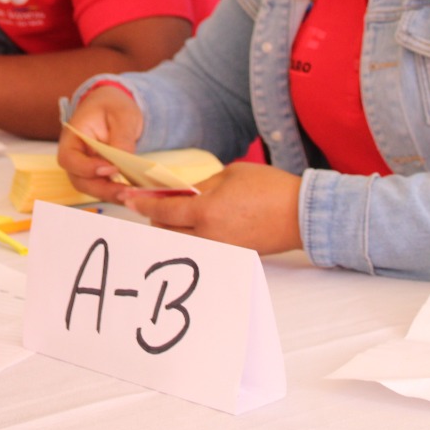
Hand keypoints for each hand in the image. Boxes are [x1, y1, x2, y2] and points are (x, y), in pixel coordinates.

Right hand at [57, 83, 144, 201]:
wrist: (113, 105)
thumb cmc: (113, 105)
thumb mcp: (122, 114)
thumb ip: (122, 137)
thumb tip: (124, 161)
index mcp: (73, 136)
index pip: (69, 158)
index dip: (86, 168)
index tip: (110, 168)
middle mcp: (75, 155)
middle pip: (79, 180)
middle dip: (102, 189)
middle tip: (126, 192)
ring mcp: (86, 166)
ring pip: (92, 187)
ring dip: (111, 195)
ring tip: (133, 196)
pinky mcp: (99, 173)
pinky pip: (105, 187)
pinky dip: (118, 192)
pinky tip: (135, 195)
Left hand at [119, 165, 303, 254]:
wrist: (302, 214)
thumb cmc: (269, 187)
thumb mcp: (230, 174)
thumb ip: (202, 185)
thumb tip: (185, 193)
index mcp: (205, 211)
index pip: (163, 210)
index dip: (142, 203)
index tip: (128, 198)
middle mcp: (208, 235)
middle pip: (167, 230)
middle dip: (156, 217)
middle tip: (152, 204)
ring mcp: (220, 249)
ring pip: (181, 243)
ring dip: (172, 229)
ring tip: (173, 215)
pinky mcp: (232, 255)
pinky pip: (201, 248)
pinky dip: (191, 237)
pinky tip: (194, 226)